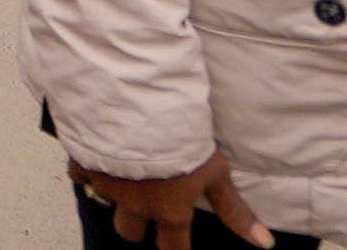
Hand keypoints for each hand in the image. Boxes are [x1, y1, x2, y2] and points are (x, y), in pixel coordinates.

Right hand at [74, 155, 273, 247]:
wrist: (136, 111)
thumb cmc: (181, 142)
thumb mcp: (215, 173)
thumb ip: (235, 210)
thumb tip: (266, 245)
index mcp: (168, 211)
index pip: (172, 247)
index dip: (175, 249)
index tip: (174, 245)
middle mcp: (135, 205)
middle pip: (129, 233)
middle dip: (136, 226)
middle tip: (143, 208)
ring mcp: (107, 185)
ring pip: (105, 203)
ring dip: (113, 194)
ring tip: (122, 176)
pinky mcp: (83, 161)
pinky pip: (80, 172)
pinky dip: (87, 166)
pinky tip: (95, 154)